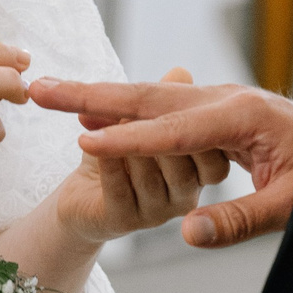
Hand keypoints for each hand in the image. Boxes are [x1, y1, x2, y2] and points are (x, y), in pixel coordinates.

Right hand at [29, 77, 292, 247]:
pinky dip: (123, 104)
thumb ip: (238, 221)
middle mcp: (226, 98)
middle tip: (39, 90)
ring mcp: (220, 98)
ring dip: (99, 95)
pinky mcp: (217, 106)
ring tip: (49, 94)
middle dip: (90, 94)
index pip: (172, 130)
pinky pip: (162, 103)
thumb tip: (186, 232)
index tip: (83, 141)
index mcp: (244, 118)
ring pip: (148, 94)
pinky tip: (93, 108)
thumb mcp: (291, 207)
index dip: (126, 139)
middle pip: (147, 95)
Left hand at [48, 69, 232, 244]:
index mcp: (199, 172)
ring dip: (126, 142)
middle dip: (156, 127)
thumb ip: (163, 100)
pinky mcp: (123, 220)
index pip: (212, 151)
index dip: (187, 119)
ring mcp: (155, 212)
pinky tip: (90, 143)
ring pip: (149, 174)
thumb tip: (181, 72)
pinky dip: (106, 163)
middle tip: (133, 104)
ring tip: (109, 119)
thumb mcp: (141, 121)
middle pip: (182, 161)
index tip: (169, 91)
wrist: (81, 201)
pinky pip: (119, 190)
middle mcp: (184, 196)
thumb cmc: (118, 157)